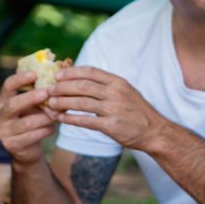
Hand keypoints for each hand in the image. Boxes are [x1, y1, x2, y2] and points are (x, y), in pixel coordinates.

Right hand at [0, 71, 58, 165]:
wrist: (27, 149)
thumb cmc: (33, 120)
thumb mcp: (35, 106)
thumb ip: (42, 95)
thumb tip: (62, 78)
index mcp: (3, 101)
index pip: (7, 86)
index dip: (19, 79)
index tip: (34, 73)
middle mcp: (0, 115)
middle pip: (12, 105)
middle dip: (30, 98)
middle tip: (46, 93)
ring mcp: (4, 132)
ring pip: (28, 123)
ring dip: (45, 117)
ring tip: (57, 114)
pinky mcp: (12, 145)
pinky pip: (33, 136)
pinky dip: (46, 130)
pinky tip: (53, 127)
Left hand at [48, 66, 164, 151]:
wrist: (154, 131)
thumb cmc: (137, 111)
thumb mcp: (126, 91)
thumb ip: (107, 85)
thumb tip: (82, 79)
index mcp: (118, 82)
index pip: (90, 72)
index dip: (72, 72)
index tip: (58, 75)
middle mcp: (115, 93)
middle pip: (82, 86)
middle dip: (63, 87)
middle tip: (50, 89)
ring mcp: (113, 109)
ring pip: (81, 102)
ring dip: (63, 102)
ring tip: (51, 104)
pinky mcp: (111, 126)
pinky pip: (85, 121)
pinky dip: (70, 119)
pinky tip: (61, 119)